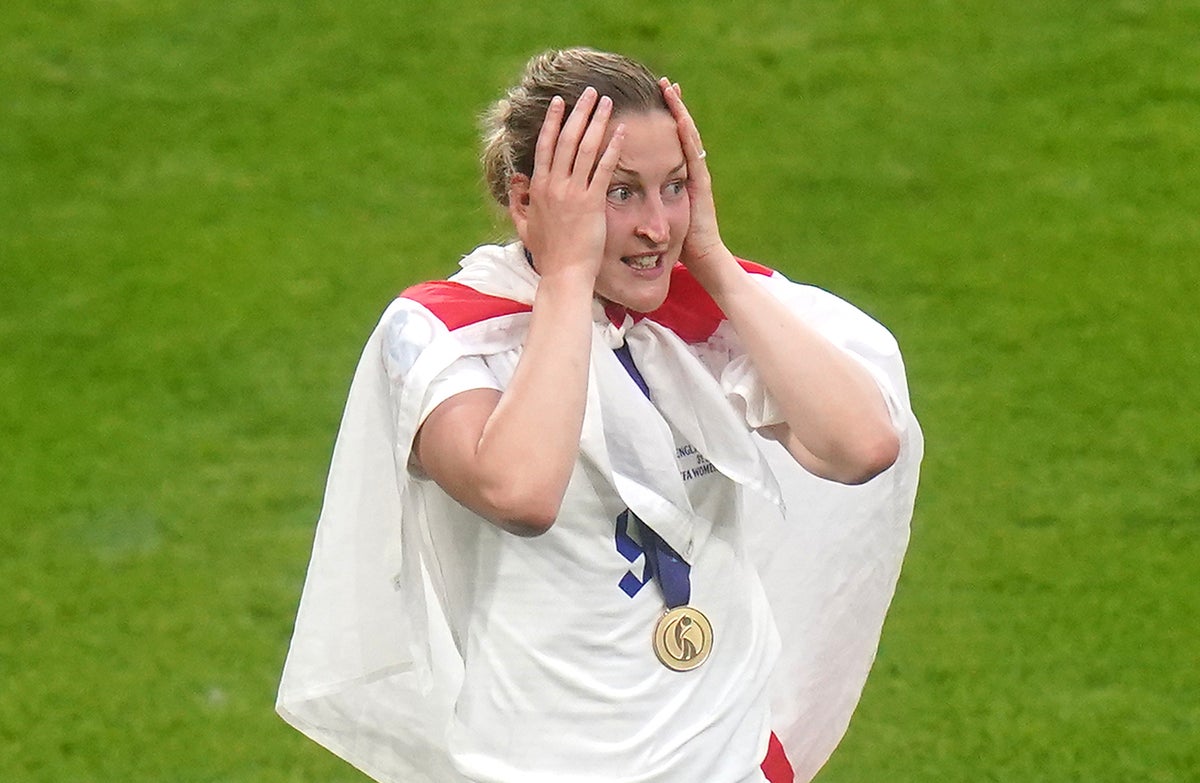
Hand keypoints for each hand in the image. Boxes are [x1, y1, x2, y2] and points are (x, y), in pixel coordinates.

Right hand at [514, 87, 625, 283]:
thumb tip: (514, 181)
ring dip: (597, 121)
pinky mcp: (592, 204)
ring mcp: (572, 193)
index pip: (545, 145)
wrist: (564, 274)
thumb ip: (517, 202)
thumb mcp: (525, 227)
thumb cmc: (548, 255)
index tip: (559, 102)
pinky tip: (621, 132)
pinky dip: (613, 148)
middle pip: (566, 138)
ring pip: (585, 148)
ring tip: (608, 102)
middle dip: (579, 111)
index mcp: (538, 188)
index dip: (553, 121)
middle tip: (591, 91)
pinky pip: (604, 169)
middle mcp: (554, 185)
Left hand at [659, 79, 729, 275]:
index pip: (665, 141)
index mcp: (673, 176)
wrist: (700, 258)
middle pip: (679, 131)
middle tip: (662, 82)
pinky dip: (686, 134)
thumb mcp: (653, 215)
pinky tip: (680, 117)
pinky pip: (693, 153)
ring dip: (679, 111)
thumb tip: (615, 195)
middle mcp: (687, 170)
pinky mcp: (701, 182)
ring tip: (670, 88)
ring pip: (687, 135)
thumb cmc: (675, 241)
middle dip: (671, 106)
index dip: (657, 119)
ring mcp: (697, 174)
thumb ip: (641, 201)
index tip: (647, 98)